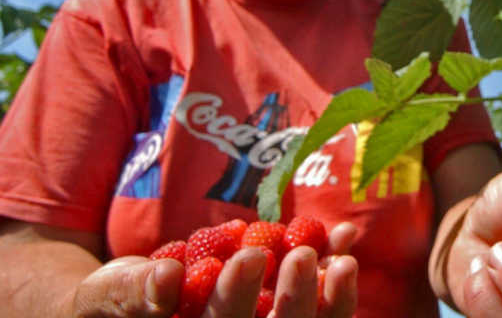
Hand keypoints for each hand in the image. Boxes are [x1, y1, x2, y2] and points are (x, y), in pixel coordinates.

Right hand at [69, 222, 358, 317]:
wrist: (132, 299)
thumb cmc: (113, 299)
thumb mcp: (109, 293)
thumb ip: (133, 292)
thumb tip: (165, 281)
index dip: (237, 300)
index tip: (248, 255)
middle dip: (293, 298)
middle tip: (302, 253)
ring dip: (330, 292)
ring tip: (343, 253)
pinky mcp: (282, 314)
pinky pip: (319, 303)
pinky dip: (333, 271)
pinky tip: (346, 236)